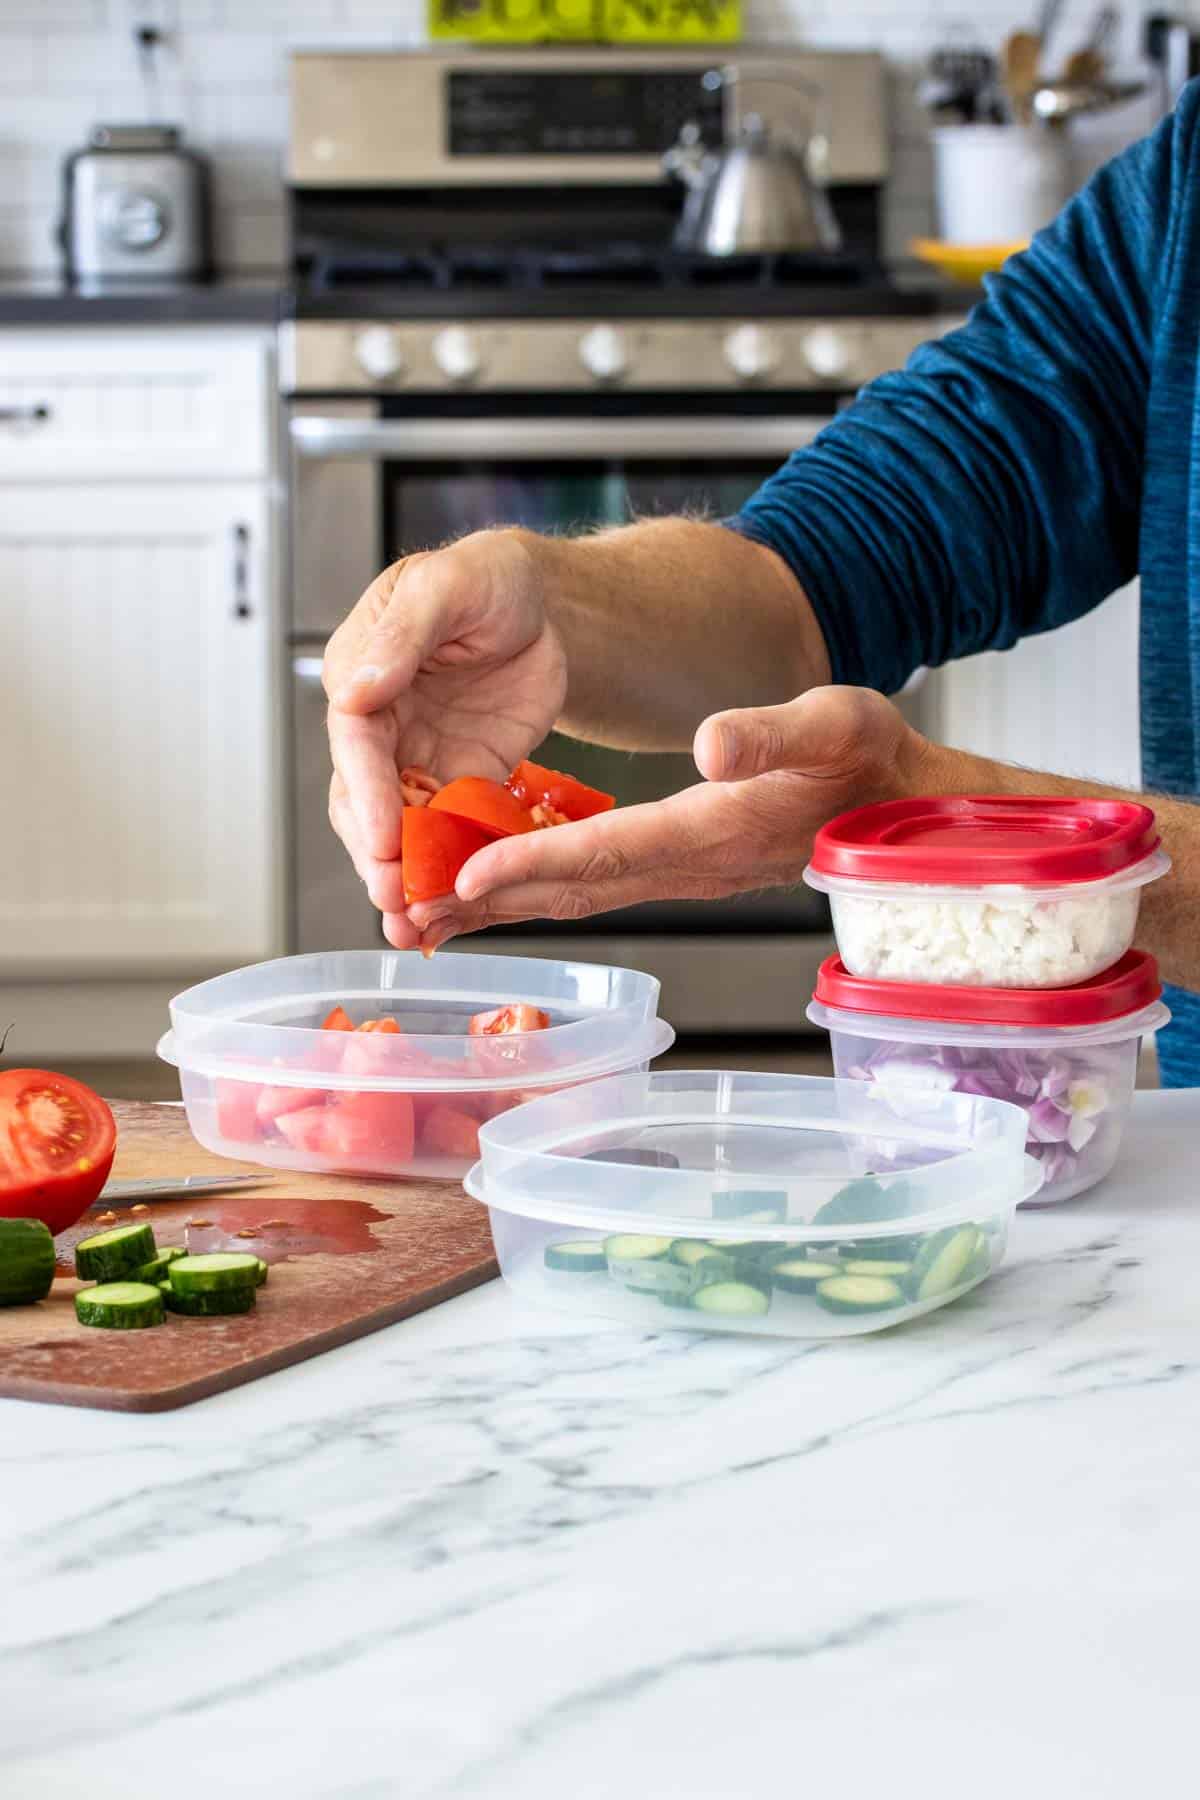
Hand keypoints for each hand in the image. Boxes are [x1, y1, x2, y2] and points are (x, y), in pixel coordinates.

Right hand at [323, 529, 565, 947]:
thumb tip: (358, 688)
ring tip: (413, 930)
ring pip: (401, 831)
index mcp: (363, 675)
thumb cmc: (486, 580)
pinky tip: (453, 916)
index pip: (355, 742)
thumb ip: (404, 635)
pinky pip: (450, 835)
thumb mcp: (448, 587)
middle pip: (366, 801)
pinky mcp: (462, 784)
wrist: (541, 606)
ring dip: (404, 880)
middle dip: (376, 855)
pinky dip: (449, 874)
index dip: (367, 792)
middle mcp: (381, 727)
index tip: (382, 837)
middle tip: (394, 899)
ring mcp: (419, 761)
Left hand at [406, 687, 929, 949]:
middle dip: (490, 900)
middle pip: (573, 889)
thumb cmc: (875, 765)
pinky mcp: (679, 866)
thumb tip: (713, 744)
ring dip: (502, 905)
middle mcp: (688, 865)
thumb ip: (775, 735)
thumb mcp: (840, 724)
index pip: (610, 851)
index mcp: (715, 830)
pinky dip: (536, 887)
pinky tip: (490, 883)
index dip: (536, 861)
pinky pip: (594, 884)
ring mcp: (682, 873)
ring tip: (425, 912)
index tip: (466, 871)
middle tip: (408, 912)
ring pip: (576, 894)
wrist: (901, 811)